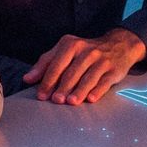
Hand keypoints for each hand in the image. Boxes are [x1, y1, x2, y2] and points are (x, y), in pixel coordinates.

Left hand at [23, 29, 146, 104]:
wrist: (119, 45)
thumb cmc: (86, 51)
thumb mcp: (65, 50)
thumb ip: (45, 63)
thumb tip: (27, 79)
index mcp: (71, 44)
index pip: (56, 64)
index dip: (48, 80)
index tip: (41, 95)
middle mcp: (87, 51)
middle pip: (72, 72)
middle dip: (63, 87)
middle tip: (56, 100)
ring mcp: (102, 60)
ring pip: (88, 77)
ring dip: (79, 90)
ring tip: (71, 102)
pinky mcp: (114, 70)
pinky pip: (105, 81)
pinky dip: (98, 90)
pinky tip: (91, 99)